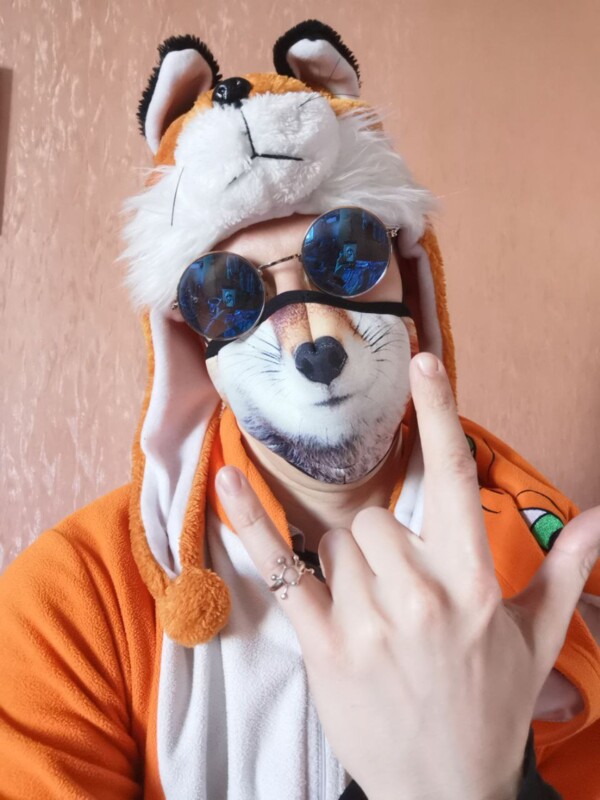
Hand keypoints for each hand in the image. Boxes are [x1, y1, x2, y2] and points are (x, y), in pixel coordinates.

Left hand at [215, 352, 599, 799]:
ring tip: (373, 621)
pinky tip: (225, 482)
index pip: (456, 478)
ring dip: (346, 569)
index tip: (423, 362)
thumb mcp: (533, 640)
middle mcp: (420, 595)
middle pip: (375, 520)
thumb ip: (562, 571)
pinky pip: (281, 570)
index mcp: (472, 583)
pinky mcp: (324, 646)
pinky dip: (249, 525)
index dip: (439, 413)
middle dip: (379, 546)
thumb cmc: (488, 709)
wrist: (445, 792)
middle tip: (396, 596)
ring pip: (336, 546)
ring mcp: (368, 621)